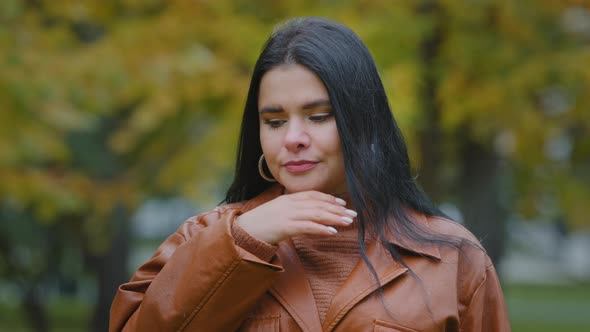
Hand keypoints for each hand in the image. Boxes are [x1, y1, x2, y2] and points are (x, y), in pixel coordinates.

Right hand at [235, 191, 357, 244]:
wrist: (242, 231)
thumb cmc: (260, 224)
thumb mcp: (277, 212)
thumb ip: (292, 210)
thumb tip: (308, 216)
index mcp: (288, 198)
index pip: (313, 195)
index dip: (329, 199)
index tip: (342, 203)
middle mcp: (290, 203)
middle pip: (319, 204)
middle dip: (337, 209)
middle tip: (353, 214)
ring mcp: (288, 214)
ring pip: (316, 214)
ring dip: (335, 218)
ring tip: (348, 222)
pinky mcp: (285, 227)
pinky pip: (308, 226)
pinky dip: (322, 228)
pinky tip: (333, 232)